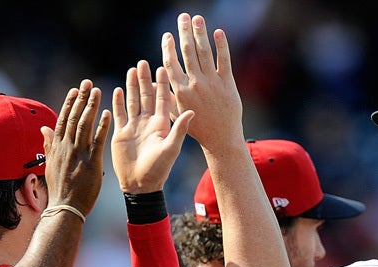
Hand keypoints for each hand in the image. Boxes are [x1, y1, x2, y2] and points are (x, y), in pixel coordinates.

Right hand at [41, 79, 110, 216]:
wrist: (65, 208)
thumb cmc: (60, 189)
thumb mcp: (50, 164)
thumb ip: (48, 144)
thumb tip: (43, 128)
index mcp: (57, 147)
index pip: (63, 119)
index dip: (69, 103)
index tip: (75, 90)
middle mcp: (66, 147)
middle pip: (73, 117)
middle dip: (81, 98)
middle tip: (88, 83)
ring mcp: (78, 153)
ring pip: (84, 124)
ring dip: (91, 106)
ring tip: (98, 91)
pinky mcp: (91, 162)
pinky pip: (97, 140)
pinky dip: (102, 126)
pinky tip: (108, 113)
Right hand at [110, 60, 193, 193]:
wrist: (140, 184)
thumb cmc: (158, 169)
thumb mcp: (171, 148)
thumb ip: (179, 129)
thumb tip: (192, 112)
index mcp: (161, 124)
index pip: (162, 99)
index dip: (162, 84)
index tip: (162, 66)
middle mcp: (148, 122)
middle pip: (146, 96)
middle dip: (145, 79)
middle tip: (144, 62)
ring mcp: (134, 127)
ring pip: (133, 101)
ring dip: (132, 86)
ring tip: (132, 70)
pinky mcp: (121, 133)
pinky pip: (119, 114)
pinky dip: (118, 102)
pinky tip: (117, 89)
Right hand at [162, 13, 243, 151]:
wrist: (221, 138)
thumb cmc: (196, 127)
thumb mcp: (176, 114)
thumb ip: (165, 96)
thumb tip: (150, 83)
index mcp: (180, 91)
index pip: (171, 63)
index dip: (168, 48)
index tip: (167, 36)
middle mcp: (195, 84)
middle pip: (188, 52)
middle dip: (184, 32)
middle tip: (183, 17)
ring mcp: (212, 82)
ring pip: (204, 53)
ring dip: (200, 33)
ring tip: (197, 18)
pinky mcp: (228, 83)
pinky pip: (224, 60)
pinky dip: (222, 45)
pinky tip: (218, 32)